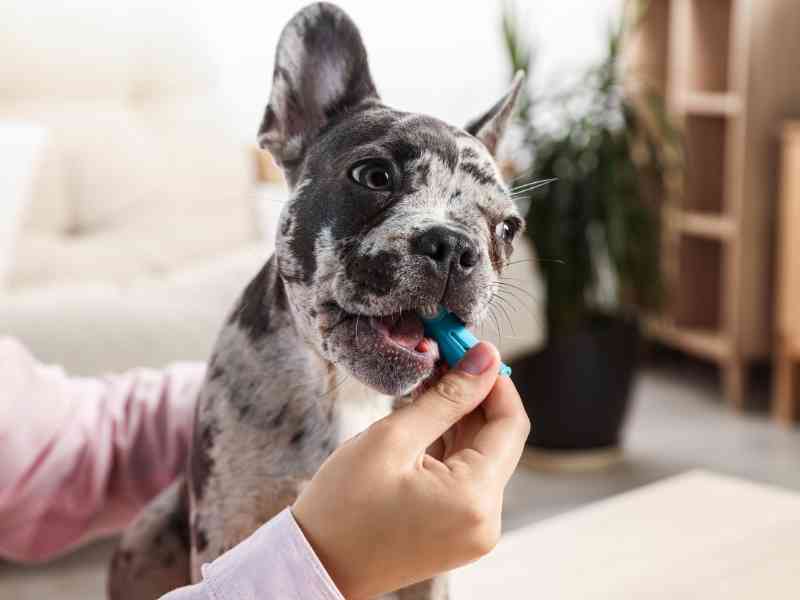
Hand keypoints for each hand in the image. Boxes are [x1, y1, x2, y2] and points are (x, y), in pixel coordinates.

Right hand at [292, 342, 529, 598]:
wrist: (315, 566)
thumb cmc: (342, 507)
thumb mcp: (393, 438)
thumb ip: (447, 397)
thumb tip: (485, 358)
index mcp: (474, 499)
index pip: (511, 423)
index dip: (494, 380)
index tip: (470, 348)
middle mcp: (486, 520)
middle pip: (499, 440)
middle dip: (475, 395)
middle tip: (446, 357)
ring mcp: (474, 531)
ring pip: (482, 456)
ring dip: (461, 418)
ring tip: (430, 383)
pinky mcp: (458, 532)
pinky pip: (467, 478)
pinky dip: (451, 446)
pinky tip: (427, 417)